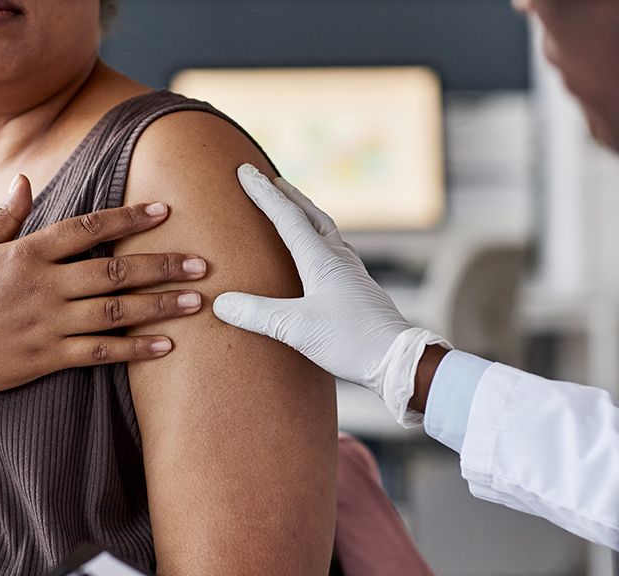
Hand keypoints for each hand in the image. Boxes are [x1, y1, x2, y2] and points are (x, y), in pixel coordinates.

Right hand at [0, 174, 206, 397]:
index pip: (86, 228)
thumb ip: (7, 216)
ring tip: (197, 301)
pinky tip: (167, 346)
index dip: (127, 218)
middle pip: (113, 271)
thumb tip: (27, 179)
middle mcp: (43, 286)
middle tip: (202, 262)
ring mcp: (47, 323)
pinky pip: (101, 353)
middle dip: (161, 264)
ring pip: (114, 312)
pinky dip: (135, 350)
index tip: (164, 210)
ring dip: (160, 306)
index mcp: (27, 253)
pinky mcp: (48, 358)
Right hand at [213, 165, 450, 425]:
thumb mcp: (296, 328)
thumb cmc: (350, 341)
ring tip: (292, 208)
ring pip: (326, 231)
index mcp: (321, 260)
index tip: (245, 171)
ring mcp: (351, 272)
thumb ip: (257, 314)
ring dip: (306, 214)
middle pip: (311, 215)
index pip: (287, 217)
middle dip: (288, 195)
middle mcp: (338, 258)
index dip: (263, 194)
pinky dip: (319, 238)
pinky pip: (334, 250)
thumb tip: (220, 302)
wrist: (398, 359)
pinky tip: (319, 252)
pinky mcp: (358, 288)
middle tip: (269, 179)